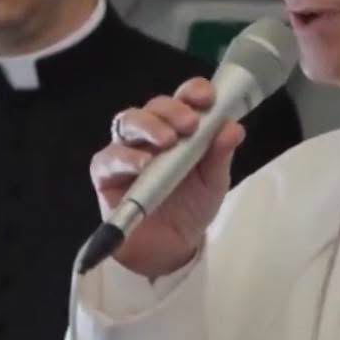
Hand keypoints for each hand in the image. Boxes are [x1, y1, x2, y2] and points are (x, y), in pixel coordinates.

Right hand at [89, 77, 243, 278]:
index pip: (184, 98)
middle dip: (172, 109)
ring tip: (167, 141)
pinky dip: (126, 157)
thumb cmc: (192, 206)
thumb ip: (221, 154)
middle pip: (155, 106)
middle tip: (189, 124)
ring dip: (148, 126)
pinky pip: (109, 158)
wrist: (171, 247)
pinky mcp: (106, 173)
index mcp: (180, 127)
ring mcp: (126, 150)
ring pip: (128, 122)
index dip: (194, 91)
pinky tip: (143, 164)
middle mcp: (151, 133)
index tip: (207, 98)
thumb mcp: (214, 182)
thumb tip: (233, 127)